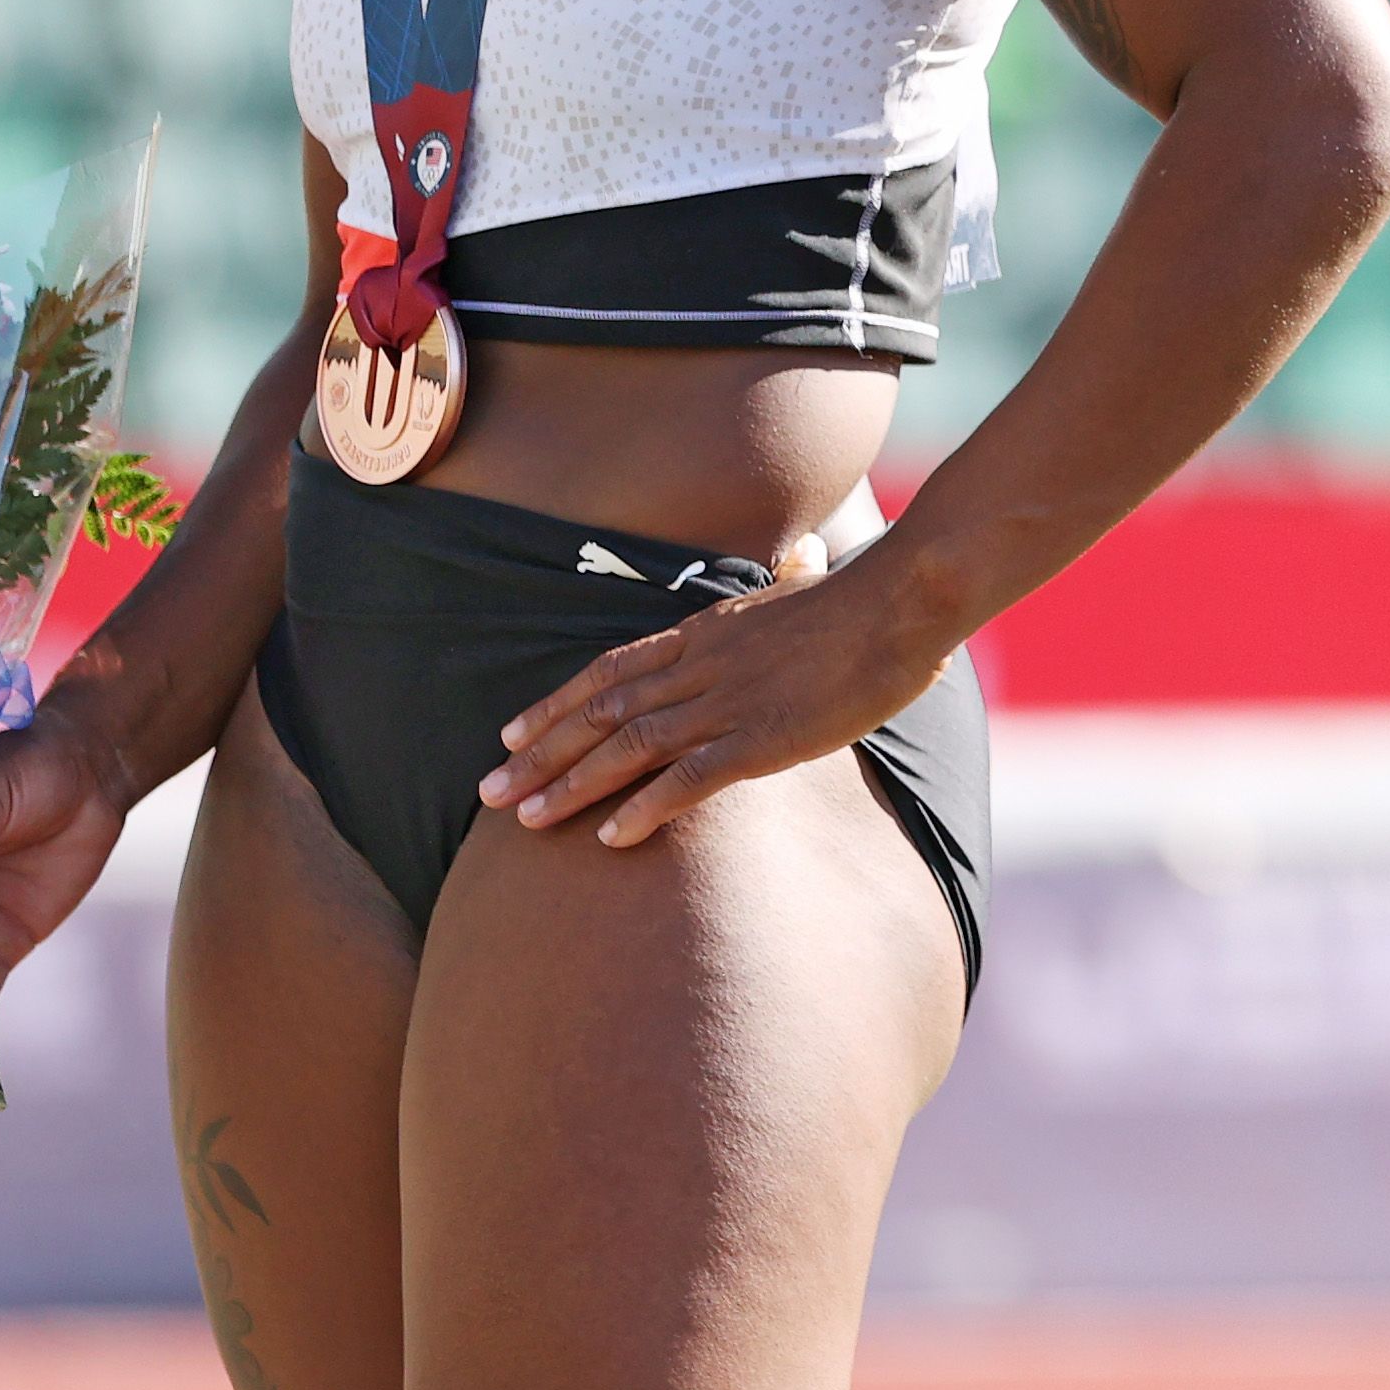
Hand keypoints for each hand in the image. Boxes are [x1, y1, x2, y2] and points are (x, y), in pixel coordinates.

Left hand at [481, 562, 950, 849]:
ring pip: (628, 746)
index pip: (610, 668)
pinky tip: (612, 836)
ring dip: (572, 783)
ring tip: (526, 821)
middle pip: (602, 711)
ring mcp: (727, 702)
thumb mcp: (810, 585)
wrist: (901, 603)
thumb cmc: (864, 598)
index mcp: (705, 631)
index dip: (556, 703)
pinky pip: (688, 778)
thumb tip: (803, 553)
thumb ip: (791, 581)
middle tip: (489, 790)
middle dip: (540, 752)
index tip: (512, 731)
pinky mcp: (762, 739)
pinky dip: (645, 806)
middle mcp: (701, 665)